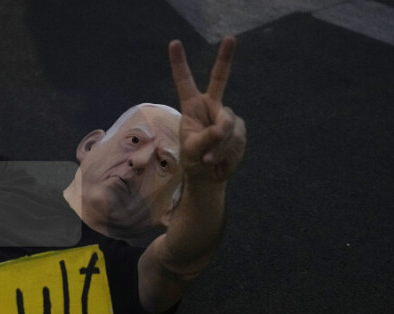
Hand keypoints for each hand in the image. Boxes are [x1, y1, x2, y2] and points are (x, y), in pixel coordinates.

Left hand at [169, 36, 246, 182]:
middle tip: (230, 38)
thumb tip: (222, 128)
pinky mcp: (239, 128)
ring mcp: (227, 116)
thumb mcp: (192, 151)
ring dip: (219, 146)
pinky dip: (227, 152)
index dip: (179, 63)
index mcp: (192, 107)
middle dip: (225, 58)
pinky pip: (236, 137)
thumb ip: (205, 139)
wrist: (210, 175)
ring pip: (228, 125)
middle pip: (220, 79)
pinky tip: (220, 159)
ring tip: (209, 159)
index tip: (174, 43)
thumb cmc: (194, 159)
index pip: (185, 82)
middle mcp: (211, 106)